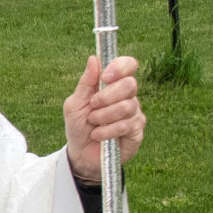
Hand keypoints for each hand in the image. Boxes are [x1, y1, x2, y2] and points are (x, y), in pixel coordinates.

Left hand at [62, 54, 143, 181]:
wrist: (80, 154)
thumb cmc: (78, 126)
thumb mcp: (75, 104)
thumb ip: (85, 83)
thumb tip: (93, 59)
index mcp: (113, 85)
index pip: (128, 65)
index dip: (120, 67)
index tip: (105, 77)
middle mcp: (127, 96)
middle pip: (130, 84)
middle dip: (106, 96)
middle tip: (93, 107)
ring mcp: (134, 113)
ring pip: (127, 106)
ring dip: (104, 116)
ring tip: (93, 123)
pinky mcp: (137, 131)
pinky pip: (126, 125)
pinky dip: (107, 131)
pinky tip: (98, 135)